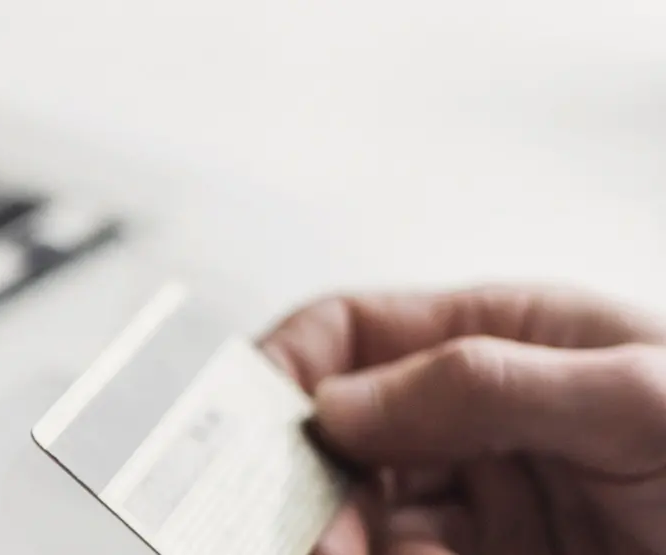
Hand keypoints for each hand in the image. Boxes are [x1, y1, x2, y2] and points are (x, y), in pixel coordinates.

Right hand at [261, 286, 665, 554]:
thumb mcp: (635, 398)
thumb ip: (485, 385)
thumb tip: (339, 401)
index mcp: (505, 338)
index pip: (355, 333)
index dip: (288, 370)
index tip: (244, 425)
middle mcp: (482, 416)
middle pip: (343, 438)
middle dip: (309, 481)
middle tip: (300, 528)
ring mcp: (490, 499)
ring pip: (365, 515)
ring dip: (341, 537)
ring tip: (341, 554)